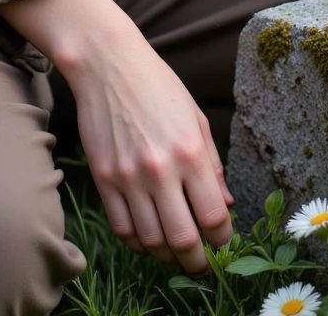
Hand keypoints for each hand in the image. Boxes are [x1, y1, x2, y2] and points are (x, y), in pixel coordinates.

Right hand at [0, 0, 233, 272]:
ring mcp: (128, 176)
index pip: (213, 217)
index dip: (222, 238)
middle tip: (201, 264)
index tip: (222, 241)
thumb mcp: (196, 118)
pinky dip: (136, 242)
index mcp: (190, 152)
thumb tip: (224, 205)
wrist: (108, 64)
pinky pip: (121, 227)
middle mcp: (160, 169)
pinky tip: (147, 238)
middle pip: (182, 238)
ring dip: (166, 255)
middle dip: (196, 261)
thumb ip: (212, 164)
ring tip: (175, 252)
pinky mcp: (104, 178)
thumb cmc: (158, 85)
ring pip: (150, 240)